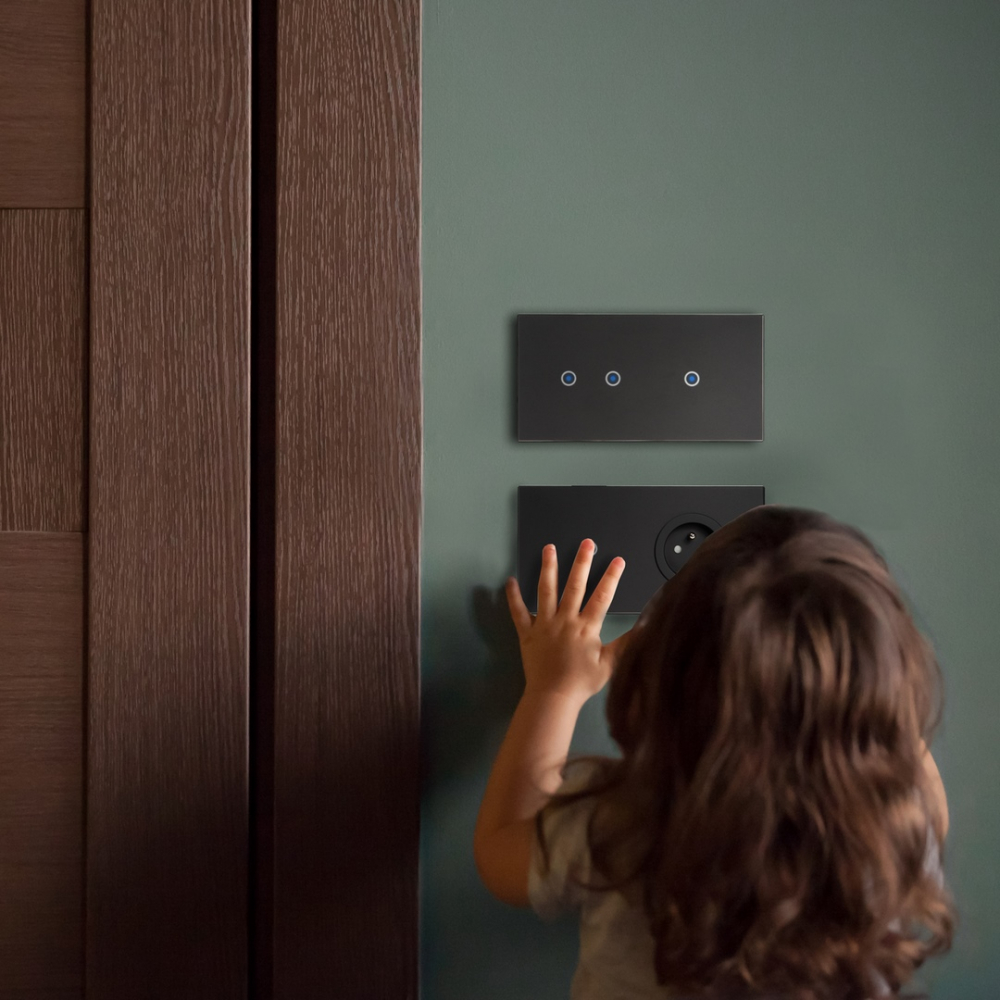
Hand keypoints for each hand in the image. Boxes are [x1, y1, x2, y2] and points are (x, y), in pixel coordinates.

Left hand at [506, 539, 626, 702]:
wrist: (553, 697)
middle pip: (574, 585)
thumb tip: (646, 627)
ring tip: (548, 548)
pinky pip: (518, 612)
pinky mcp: (527, 633)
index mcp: (586, 627)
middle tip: (586, 543)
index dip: (611, 577)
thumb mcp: (610, 664)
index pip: (602, 596)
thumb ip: (627, 643)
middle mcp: (565, 620)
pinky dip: (513, 596)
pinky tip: (510, 581)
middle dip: (582, 562)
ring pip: (546, 591)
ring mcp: (544, 624)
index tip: (618, 560)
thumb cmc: (581, 683)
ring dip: (548, 568)